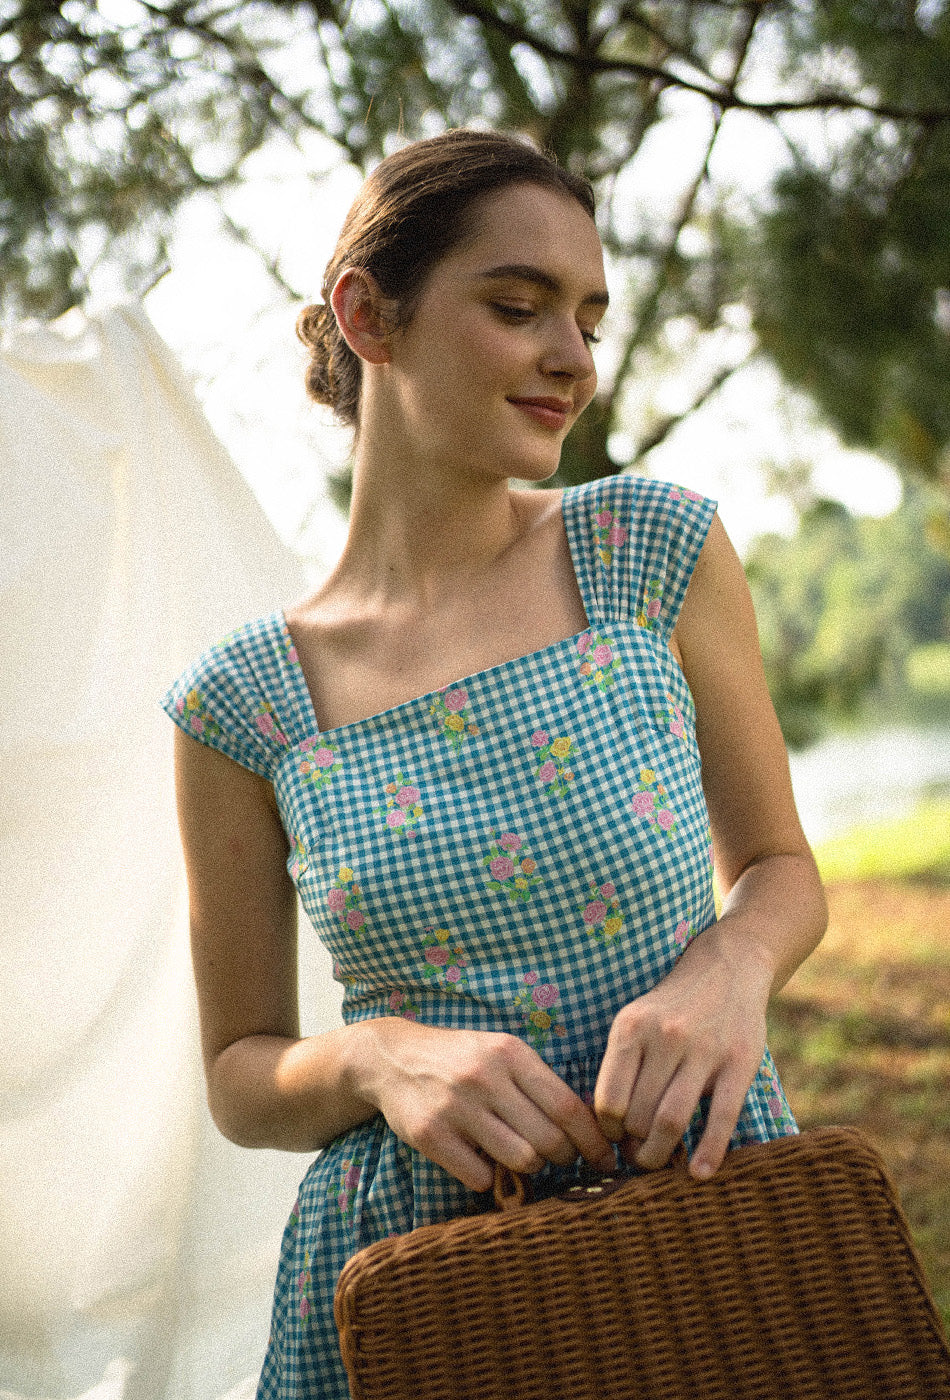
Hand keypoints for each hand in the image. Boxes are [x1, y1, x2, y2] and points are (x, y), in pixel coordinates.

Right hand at [357, 1019, 616, 1191]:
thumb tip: (591, 1126)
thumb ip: (540, 1083)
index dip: (593, 1140)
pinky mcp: (429, 1134)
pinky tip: (480, 1159)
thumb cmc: (462, 1059)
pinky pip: (479, 1176)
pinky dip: (487, 1176)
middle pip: (549, 1140)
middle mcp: (484, 1077)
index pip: (568, 1107)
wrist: (392, 1057)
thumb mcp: (502, 1052)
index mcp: (510, 1053)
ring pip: (520, 1160)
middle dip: (563, 1157)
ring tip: (519, 1155)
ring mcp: (455, 1107)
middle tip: (560, 1158)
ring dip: (527, 1167)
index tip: (607, 1160)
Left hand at [593, 926, 771, 1179]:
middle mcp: (665, 1037)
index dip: (607, 1130)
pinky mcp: (740, 1063)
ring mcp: (705, 1050)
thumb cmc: (670, 1007)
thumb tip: (604, 1127)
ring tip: (657, 1162)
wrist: (726, 968)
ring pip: (672, 1120)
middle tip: (636, 1155)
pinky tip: (699, 1173)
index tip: (613, 1139)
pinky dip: (709, 1152)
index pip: (608, 1099)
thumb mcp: (635, 1020)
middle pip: (639, 1114)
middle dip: (634, 1145)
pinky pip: (721, 1117)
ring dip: (661, 1153)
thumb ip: (621, 1065)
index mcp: (631, 1027)